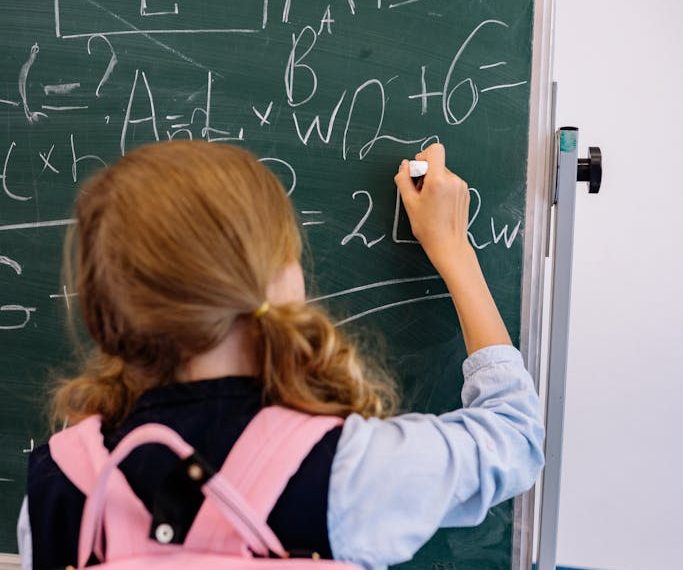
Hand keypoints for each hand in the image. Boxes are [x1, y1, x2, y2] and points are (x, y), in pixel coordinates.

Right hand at [394, 143, 471, 270]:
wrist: (449, 245)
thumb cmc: (428, 227)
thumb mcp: (409, 203)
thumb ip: (404, 180)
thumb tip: (404, 165)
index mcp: (438, 180)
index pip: (435, 150)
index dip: (423, 156)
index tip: (418, 171)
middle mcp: (453, 180)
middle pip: (437, 164)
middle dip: (426, 174)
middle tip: (419, 193)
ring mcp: (461, 186)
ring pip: (444, 174)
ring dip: (434, 182)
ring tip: (429, 201)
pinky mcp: (465, 193)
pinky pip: (451, 183)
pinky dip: (443, 188)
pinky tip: (439, 205)